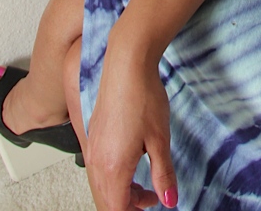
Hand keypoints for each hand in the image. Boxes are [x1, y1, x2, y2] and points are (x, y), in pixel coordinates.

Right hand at [85, 46, 177, 210]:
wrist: (126, 63)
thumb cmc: (143, 96)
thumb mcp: (160, 139)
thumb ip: (162, 173)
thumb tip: (168, 200)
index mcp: (113, 167)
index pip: (117, 209)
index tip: (152, 205)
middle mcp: (97, 161)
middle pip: (106, 201)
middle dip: (127, 206)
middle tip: (151, 199)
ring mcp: (92, 147)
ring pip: (101, 186)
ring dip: (120, 191)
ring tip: (145, 185)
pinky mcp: (93, 135)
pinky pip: (98, 168)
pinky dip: (113, 176)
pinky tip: (131, 162)